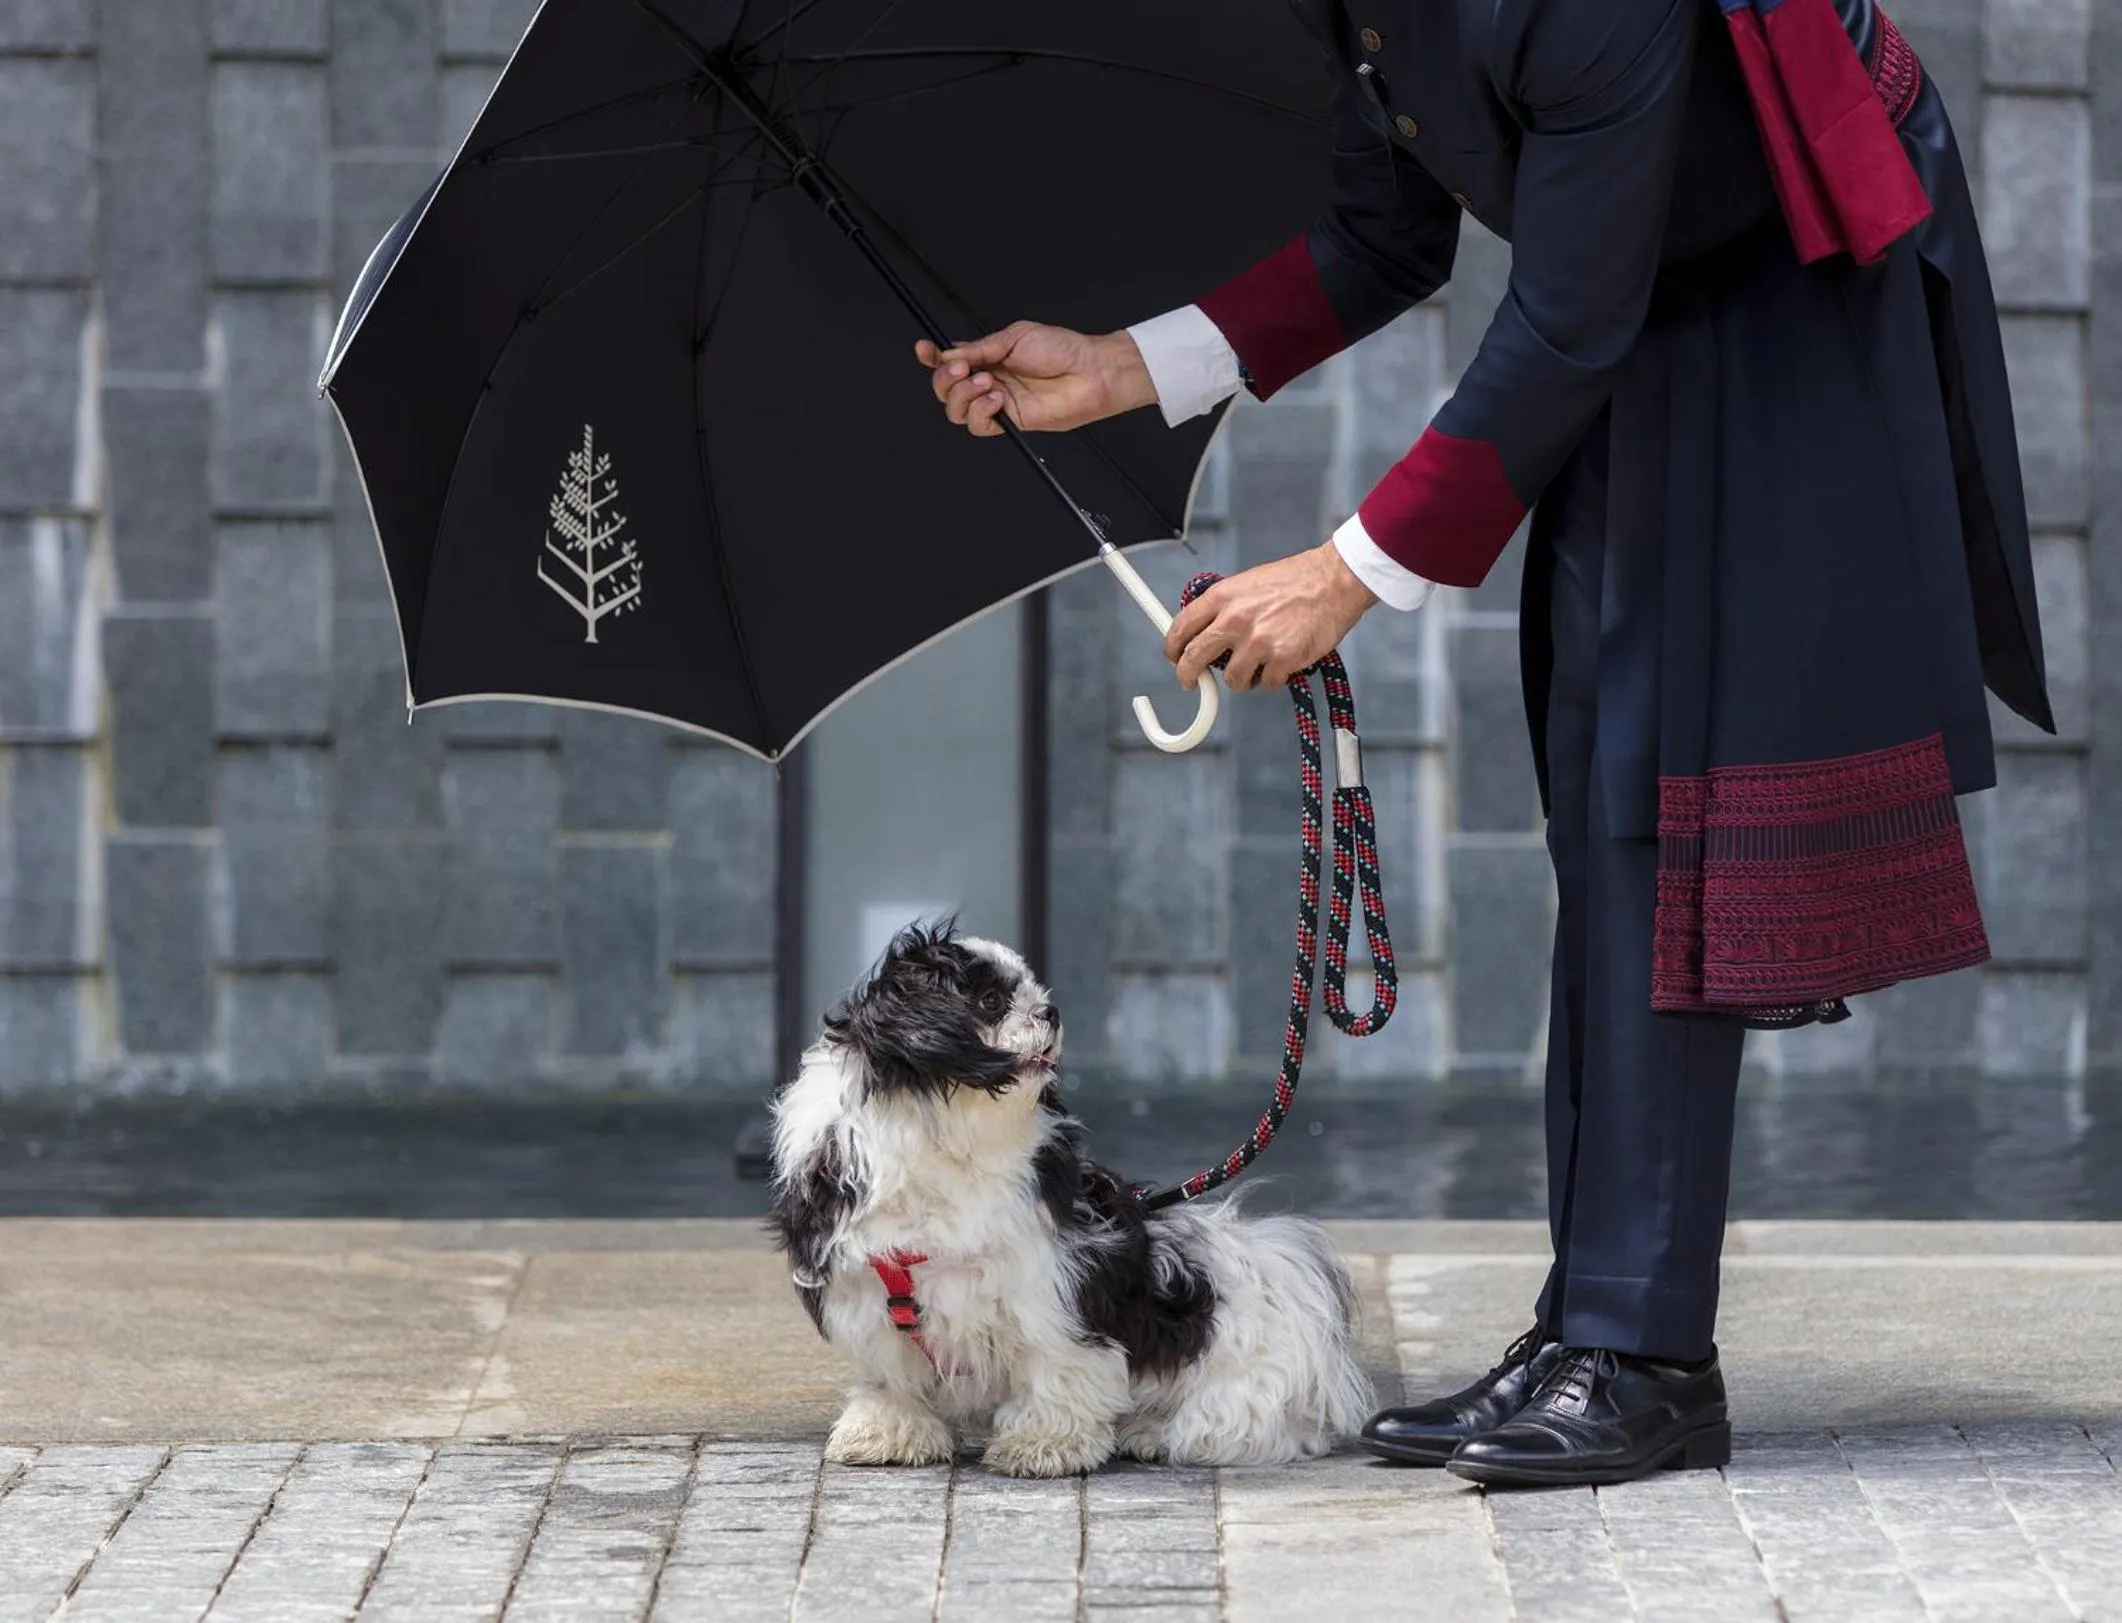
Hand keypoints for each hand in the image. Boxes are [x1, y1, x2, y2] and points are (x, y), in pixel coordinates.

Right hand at [916, 322, 1156, 436]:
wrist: (1090, 372)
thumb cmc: (1062, 349)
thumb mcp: (1015, 337)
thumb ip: (981, 348)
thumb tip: (950, 354)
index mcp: (987, 357)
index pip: (949, 360)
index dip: (932, 357)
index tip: (923, 349)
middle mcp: (988, 380)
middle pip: (946, 389)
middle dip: (945, 379)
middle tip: (963, 369)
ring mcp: (998, 402)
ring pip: (957, 411)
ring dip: (964, 396)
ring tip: (987, 383)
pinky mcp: (1010, 422)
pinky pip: (980, 425)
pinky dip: (980, 412)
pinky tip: (996, 399)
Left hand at [1165, 544, 1378, 692]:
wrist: (1334, 580)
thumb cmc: (1295, 580)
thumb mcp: (1249, 582)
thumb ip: (1225, 606)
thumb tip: (1205, 632)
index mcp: (1223, 596)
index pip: (1181, 627)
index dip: (1172, 648)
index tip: (1173, 658)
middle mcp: (1235, 619)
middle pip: (1194, 658)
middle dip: (1188, 676)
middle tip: (1192, 683)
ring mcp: (1258, 641)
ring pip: (1232, 680)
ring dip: (1243, 678)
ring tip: (1259, 664)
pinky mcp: (1282, 659)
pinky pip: (1267, 684)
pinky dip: (1274, 679)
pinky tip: (1283, 662)